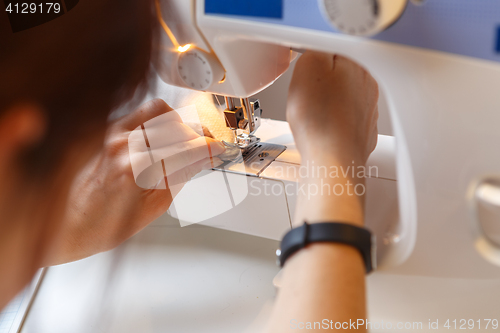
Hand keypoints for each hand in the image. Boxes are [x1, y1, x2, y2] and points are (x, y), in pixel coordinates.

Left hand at [44, 99, 224, 265]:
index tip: (217, 149)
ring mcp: (111, 134)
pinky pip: (140, 114)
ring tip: (182, 145)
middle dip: (195, 136)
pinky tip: (162, 142)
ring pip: (158, 110)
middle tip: (203, 149)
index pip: (185, 146)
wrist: (67, 223)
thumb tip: (200, 158)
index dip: (207, 147)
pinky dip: (158, 123)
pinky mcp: (105, 131)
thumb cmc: (103, 224)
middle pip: (175, 122)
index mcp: (136, 167)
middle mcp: (122, 144)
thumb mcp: (154, 206)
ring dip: (177, 124)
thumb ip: (180, 175)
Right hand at [286, 52, 378, 225]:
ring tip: (311, 111)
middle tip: (305, 91)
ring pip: (340, 95)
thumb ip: (314, 48)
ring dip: (324, 100)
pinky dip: (330, 119)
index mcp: (357, 66)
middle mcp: (368, 86)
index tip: (303, 69)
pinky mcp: (362, 129)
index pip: (332, 48)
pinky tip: (320, 126)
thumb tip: (317, 46)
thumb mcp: (307, 68)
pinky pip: (343, 117)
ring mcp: (368, 110)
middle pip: (338, 72)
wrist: (332, 163)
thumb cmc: (320, 121)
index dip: (312, 58)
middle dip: (319, 79)